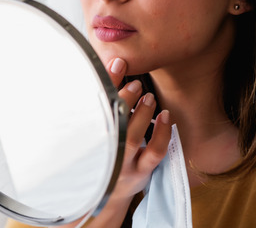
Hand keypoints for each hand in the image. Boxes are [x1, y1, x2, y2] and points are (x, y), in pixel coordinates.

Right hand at [107, 57, 171, 200]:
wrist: (106, 193)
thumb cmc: (103, 151)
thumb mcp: (99, 128)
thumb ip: (105, 100)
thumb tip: (115, 65)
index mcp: (90, 136)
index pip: (97, 105)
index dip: (107, 83)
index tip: (117, 63)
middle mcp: (104, 151)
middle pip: (113, 121)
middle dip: (124, 99)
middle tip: (135, 84)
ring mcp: (122, 163)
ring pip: (133, 137)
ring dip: (142, 113)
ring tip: (148, 97)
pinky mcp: (140, 172)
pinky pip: (154, 152)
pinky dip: (162, 133)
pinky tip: (165, 116)